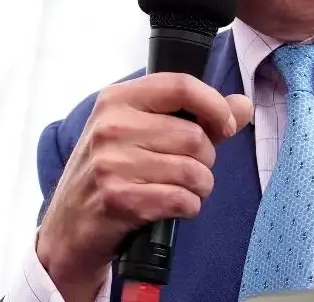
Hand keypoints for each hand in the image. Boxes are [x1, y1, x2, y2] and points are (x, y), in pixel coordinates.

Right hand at [36, 74, 252, 301]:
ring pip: (193, 170)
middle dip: (206, 159)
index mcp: (118, 99)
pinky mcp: (117, 198)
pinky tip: (173, 206)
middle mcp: (111, 126)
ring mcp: (110, 162)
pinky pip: (181, 199)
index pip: (182, 85)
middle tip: (189, 169)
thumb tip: (244, 105)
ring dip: (200, 186)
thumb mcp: (147, 132)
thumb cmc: (115, 171)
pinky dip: (188, 206)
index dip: (215, 105)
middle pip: (195, 136)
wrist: (68, 228)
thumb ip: (200, 116)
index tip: (225, 126)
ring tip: (183, 189)